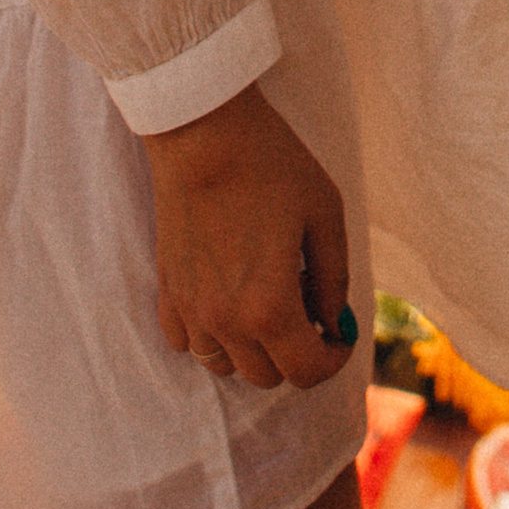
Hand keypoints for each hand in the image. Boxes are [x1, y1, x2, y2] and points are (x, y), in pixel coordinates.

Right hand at [142, 83, 355, 389]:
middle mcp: (225, 322)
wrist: (203, 132)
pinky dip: (212, 334)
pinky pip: (187, 342)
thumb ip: (336, 279)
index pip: (307, 372)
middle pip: (267, 376)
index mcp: (270, 308)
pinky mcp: (167, 291)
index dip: (334, 359)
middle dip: (296, 352)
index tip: (341, 333)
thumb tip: (337, 323)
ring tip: (267, 296)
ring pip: (225, 366)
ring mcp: (190, 310)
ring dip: (253, 348)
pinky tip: (228, 296)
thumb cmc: (272, 165)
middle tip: (307, 301)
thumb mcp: (325, 214)